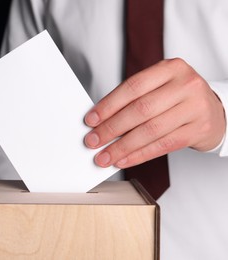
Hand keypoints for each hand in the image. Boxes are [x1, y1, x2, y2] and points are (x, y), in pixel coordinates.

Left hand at [84, 58, 225, 168]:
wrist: (214, 111)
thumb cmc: (179, 98)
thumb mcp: (161, 87)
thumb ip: (134, 99)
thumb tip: (100, 121)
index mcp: (171, 68)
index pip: (132, 86)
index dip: (108, 105)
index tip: (91, 120)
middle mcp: (185, 85)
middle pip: (140, 109)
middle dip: (111, 128)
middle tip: (93, 141)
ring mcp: (195, 108)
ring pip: (150, 130)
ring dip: (122, 147)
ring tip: (104, 156)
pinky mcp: (198, 130)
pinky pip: (162, 146)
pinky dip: (139, 155)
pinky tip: (124, 160)